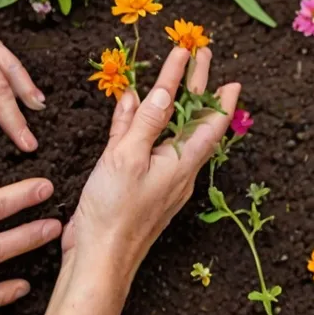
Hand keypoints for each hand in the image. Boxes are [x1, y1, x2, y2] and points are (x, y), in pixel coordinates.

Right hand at [62, 47, 239, 290]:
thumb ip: (146, 122)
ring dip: (166, 101)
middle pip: (190, 119)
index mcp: (182, 163)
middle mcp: (175, 168)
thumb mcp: (129, 159)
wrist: (98, 258)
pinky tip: (129, 104)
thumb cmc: (115, 213)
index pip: (207, 120)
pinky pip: (140, 144)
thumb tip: (165, 90)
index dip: (214, 92)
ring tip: (170, 75)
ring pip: (164, 129)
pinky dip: (136, 122)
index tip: (215, 64)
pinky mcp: (133, 182)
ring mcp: (155, 176)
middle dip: (195, 86)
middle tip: (200, 55)